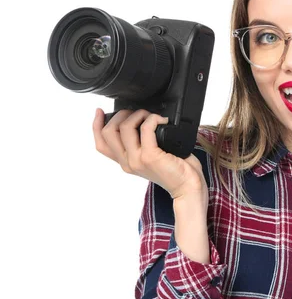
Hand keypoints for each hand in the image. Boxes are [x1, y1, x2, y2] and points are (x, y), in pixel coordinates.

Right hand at [92, 108, 207, 204]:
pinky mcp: (150, 157)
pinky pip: (146, 129)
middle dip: (122, 114)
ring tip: (152, 116)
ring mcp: (137, 160)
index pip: (101, 144)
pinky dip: (153, 119)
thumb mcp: (151, 157)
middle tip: (138, 112)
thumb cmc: (175, 169)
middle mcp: (127, 162)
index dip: (96, 126)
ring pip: (125, 127)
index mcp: (125, 162)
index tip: (100, 111)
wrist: (188, 186)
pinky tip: (163, 120)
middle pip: (109, 132)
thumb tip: (140, 121)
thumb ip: (141, 144)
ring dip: (139, 114)